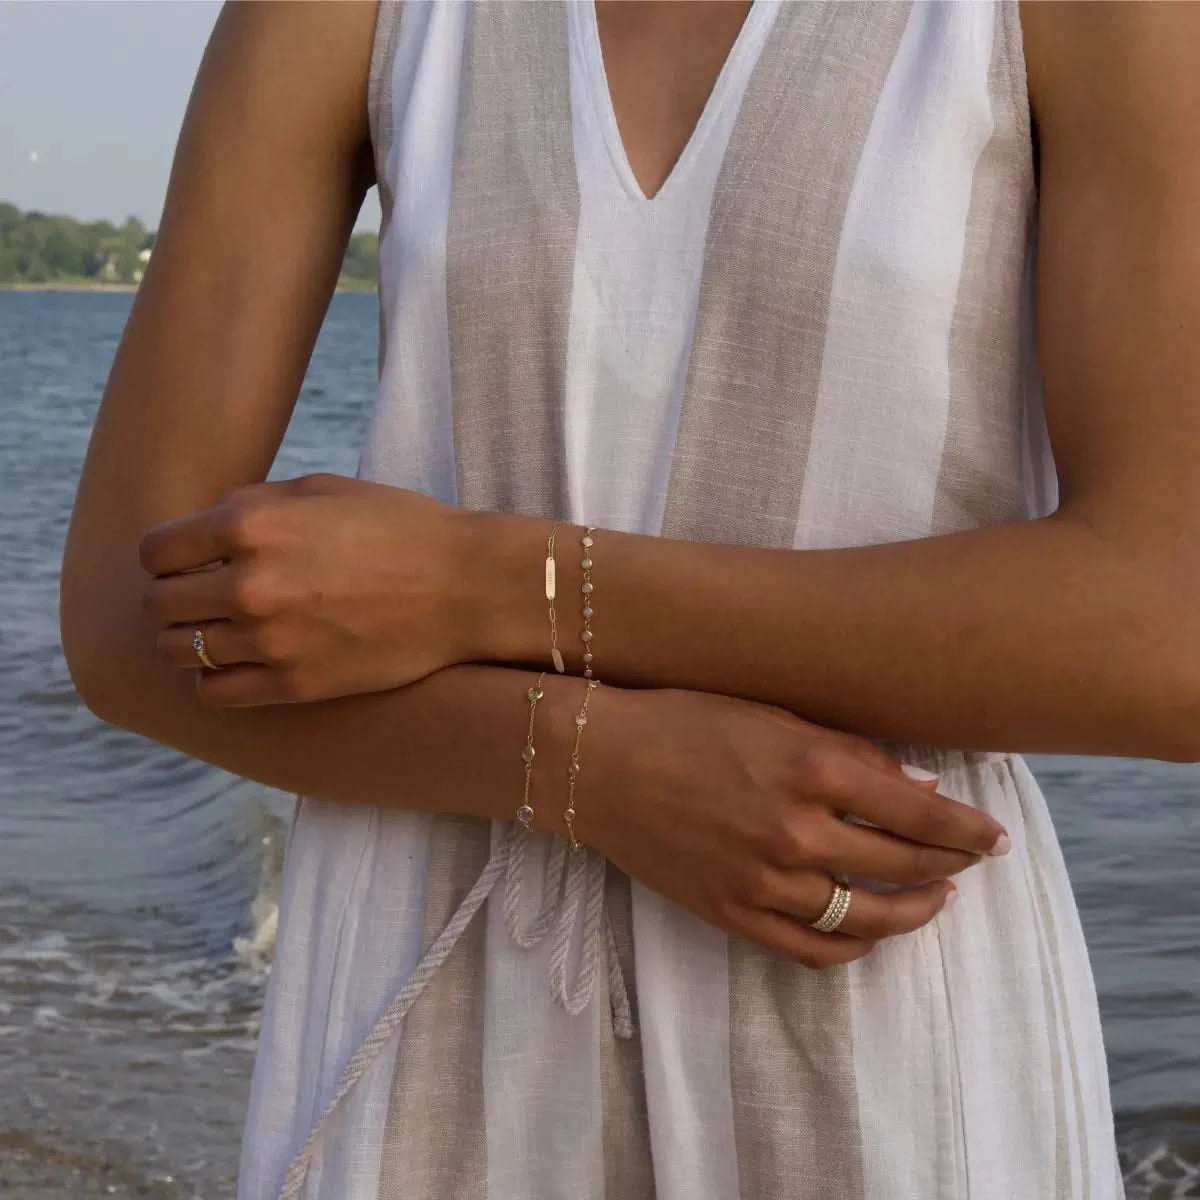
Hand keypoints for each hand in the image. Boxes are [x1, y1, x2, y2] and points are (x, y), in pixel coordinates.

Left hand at [139, 474, 474, 704]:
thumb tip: (204, 527)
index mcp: (251, 524)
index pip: (155, 551)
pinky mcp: (295, 684)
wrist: (466, 587)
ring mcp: (271, 640)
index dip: (168, 555)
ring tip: (222, 629)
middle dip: (174, 597)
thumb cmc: (401, 528)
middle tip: (203, 595)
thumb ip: (253, 504)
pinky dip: (215, 677)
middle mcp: (249, 583)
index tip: (189, 561)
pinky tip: (241, 661)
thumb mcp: (323, 489)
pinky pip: (215, 692)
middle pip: (160, 605)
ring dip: (191, 638)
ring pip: (179, 651)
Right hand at [581, 686, 1008, 967]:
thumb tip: (924, 789)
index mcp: (812, 768)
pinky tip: (870, 933)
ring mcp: (764, 881)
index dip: (969, 831)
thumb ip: (851, 751)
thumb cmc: (684, 720)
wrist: (598, 763)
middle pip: (904, 866)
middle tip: (970, 862)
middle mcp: (797, 831)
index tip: (994, 837)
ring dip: (914, 912)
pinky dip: (853, 947)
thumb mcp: (772, 714)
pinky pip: (811, 949)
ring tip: (935, 900)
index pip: (922, 815)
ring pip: (867, 918)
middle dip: (951, 866)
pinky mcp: (733, 913)